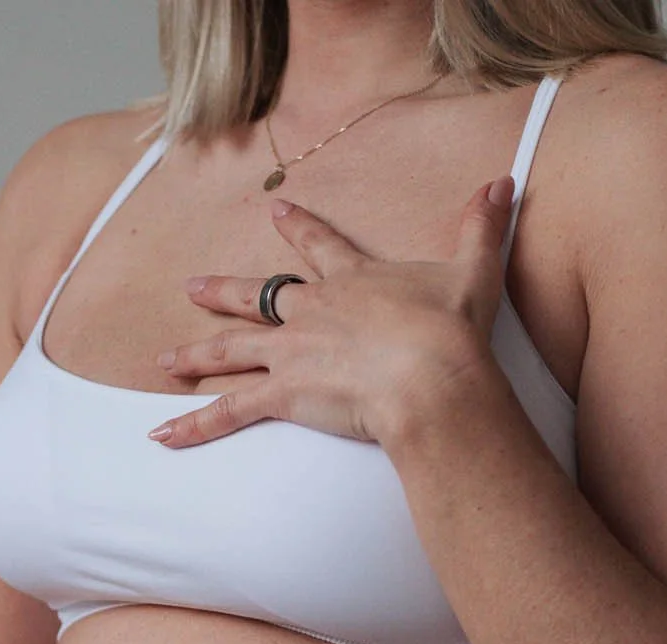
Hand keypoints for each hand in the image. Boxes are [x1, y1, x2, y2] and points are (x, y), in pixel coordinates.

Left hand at [145, 173, 515, 452]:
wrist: (430, 375)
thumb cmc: (451, 330)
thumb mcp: (473, 272)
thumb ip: (482, 227)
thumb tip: (505, 182)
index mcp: (352, 280)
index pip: (319, 247)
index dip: (297, 228)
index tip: (276, 210)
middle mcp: (312, 310)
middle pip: (257, 296)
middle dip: (222, 291)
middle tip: (190, 287)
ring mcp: (291, 351)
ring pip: (231, 349)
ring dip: (195, 355)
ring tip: (163, 361)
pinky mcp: (282, 392)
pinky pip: (228, 411)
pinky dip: (194, 426)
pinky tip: (161, 437)